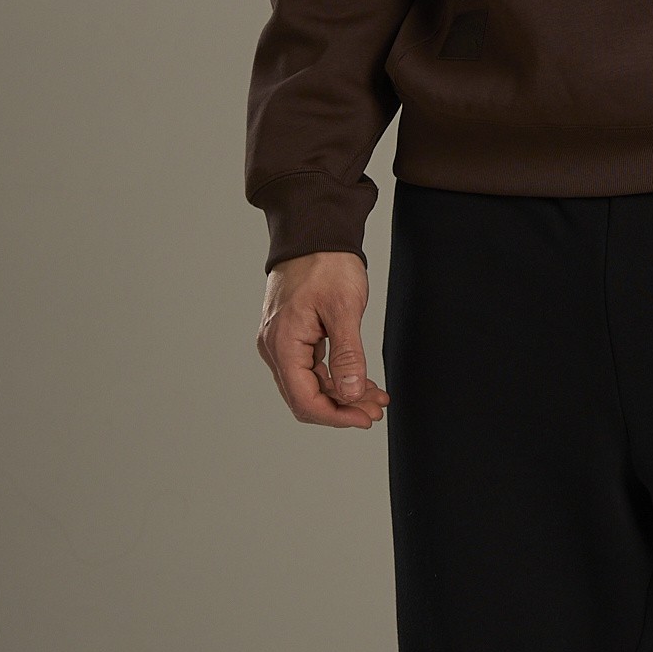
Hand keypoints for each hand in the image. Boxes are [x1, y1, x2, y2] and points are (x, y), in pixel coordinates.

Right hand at [257, 251, 388, 428]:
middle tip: (377, 409)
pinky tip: (361, 381)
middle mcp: (275, 348)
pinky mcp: (292, 337)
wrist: (315, 233)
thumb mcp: (344, 309)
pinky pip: (312, 369)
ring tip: (375, 397)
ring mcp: (282, 343)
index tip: (366, 418)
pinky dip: (337, 377)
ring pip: (311, 385)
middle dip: (343, 408)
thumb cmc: (327, 264)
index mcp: (283, 344)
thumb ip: (348, 354)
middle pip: (306, 398)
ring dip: (343, 395)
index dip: (336, 417)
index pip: (304, 401)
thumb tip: (351, 394)